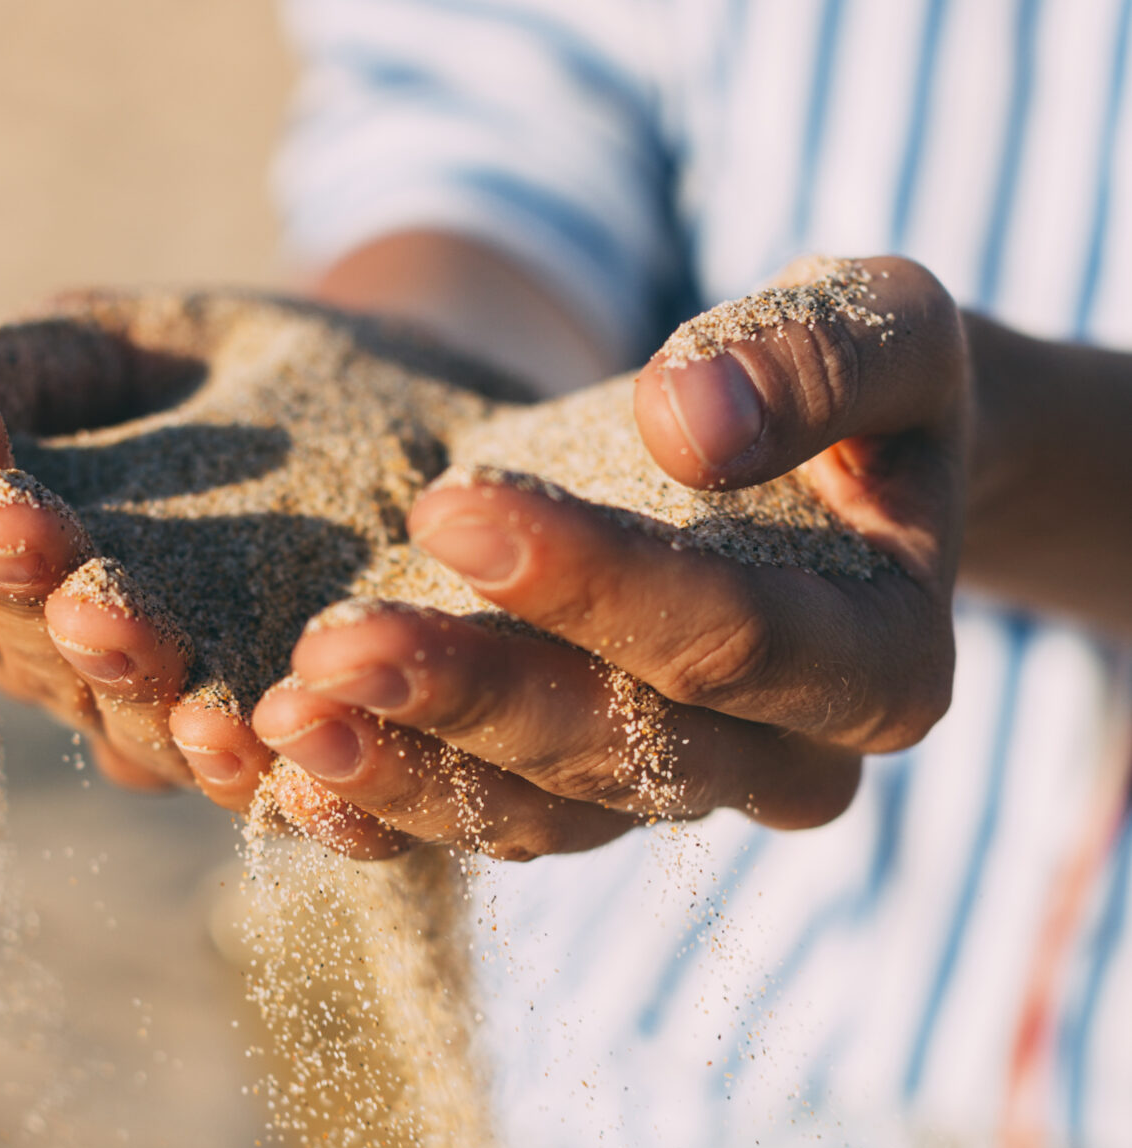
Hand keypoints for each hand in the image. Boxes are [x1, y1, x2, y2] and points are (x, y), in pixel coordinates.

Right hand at [0, 290, 405, 839]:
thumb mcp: (112, 341)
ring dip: (141, 690)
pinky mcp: (289, 754)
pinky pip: (265, 778)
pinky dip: (262, 770)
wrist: (392, 412)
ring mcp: (171, 720)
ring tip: (138, 650)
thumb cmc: (216, 371)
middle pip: (30, 642)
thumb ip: (11, 367)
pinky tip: (260, 745)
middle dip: (41, 595)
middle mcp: (71, 660)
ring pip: (136, 722)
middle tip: (45, 556)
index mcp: (3, 554)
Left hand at [250, 257, 969, 858]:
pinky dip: (369, 804)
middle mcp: (782, 764)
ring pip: (529, 818)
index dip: (593, 583)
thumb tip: (689, 425)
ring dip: (397, 774)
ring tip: (272, 719)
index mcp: (880, 664)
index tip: (452, 504)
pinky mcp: (577, 798)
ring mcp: (672, 797)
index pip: (728, 639)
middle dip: (465, 697)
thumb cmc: (858, 379)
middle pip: (614, 752)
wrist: (832, 462)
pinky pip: (471, 825)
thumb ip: (816, 355)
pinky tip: (265, 768)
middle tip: (328, 646)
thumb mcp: (883, 322)